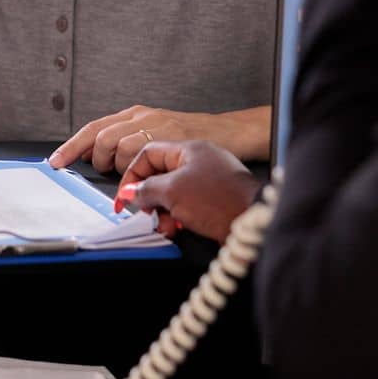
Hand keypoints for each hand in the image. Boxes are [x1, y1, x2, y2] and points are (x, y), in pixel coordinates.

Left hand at [49, 106, 264, 174]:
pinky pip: (136, 151)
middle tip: (107, 173)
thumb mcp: (152, 135)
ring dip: (119, 167)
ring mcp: (153, 124)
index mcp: (133, 115)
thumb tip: (92, 157)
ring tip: (137, 174)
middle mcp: (140, 116)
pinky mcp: (166, 134)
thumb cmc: (188, 139)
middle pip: (99, 137)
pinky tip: (146, 174)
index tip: (55, 161)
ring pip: (116, 146)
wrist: (226, 133)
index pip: (93, 128)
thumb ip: (123, 143)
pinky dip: (134, 168)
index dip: (71, 146)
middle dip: (95, 159)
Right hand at [118, 139, 258, 244]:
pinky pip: (187, 206)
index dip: (132, 175)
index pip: (148, 154)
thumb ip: (146, 189)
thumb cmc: (220, 200)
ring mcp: (208, 181)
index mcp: (189, 150)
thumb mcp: (173, 191)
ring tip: (165, 225)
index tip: (124, 197)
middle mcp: (199, 162)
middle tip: (145, 212)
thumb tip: (131, 192)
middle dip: (150, 198)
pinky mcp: (215, 201)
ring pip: (173, 194)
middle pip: (160, 176)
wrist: (253, 221)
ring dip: (163, 211)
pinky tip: (178, 228)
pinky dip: (178, 218)